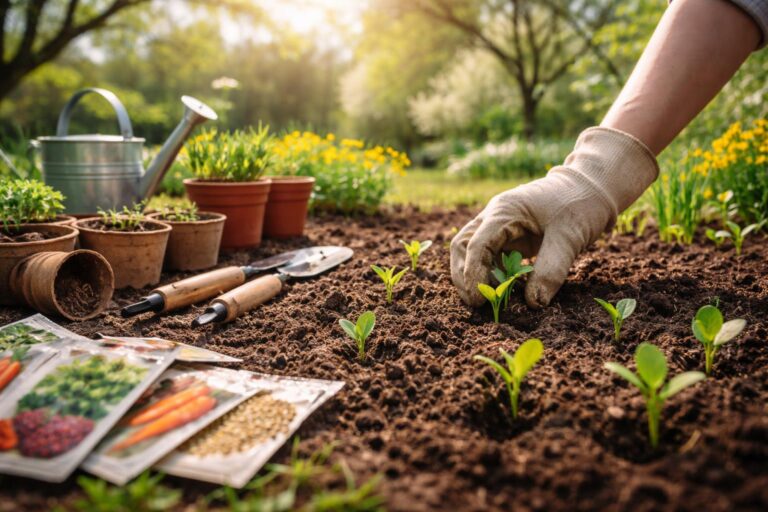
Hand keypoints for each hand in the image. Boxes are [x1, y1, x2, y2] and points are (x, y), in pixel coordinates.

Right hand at [450, 127, 657, 307]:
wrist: (593, 188)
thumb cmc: (581, 204)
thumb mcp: (569, 237)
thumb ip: (551, 269)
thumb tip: (533, 304)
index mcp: (504, 211)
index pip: (475, 244)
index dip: (473, 273)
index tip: (480, 300)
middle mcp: (495, 217)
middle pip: (463, 246)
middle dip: (464, 275)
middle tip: (476, 303)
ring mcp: (500, 226)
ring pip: (473, 252)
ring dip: (476, 276)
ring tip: (488, 302)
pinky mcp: (510, 237)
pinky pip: (492, 257)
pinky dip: (492, 275)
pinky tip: (503, 291)